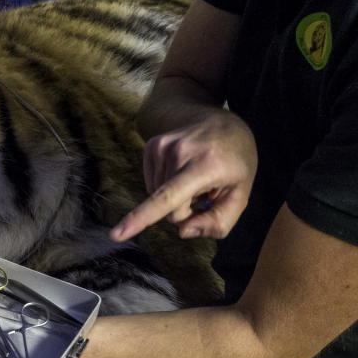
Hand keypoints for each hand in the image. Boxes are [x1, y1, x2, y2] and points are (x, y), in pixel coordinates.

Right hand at [111, 111, 256, 241]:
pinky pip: (151, 184)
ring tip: (194, 178)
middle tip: (205, 194)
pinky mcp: (151, 146)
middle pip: (168, 208)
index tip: (116, 235)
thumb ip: (219, 222)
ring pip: (157, 197)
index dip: (141, 218)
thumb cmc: (235, 161)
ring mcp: (161, 147)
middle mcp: (178, 153)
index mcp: (205, 166)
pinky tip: (181, 172)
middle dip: (185, 210)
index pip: (168, 198)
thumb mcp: (242, 194)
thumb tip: (182, 231)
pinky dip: (165, 186)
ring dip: (174, 196)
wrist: (221, 122)